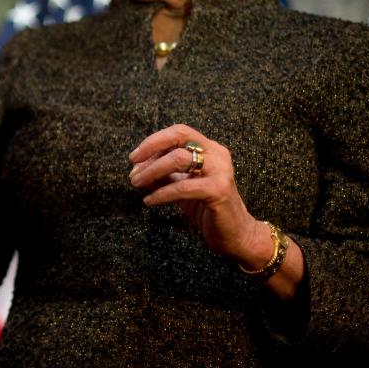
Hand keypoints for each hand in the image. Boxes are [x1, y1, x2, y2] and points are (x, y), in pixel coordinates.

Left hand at [128, 124, 268, 264]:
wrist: (235, 235)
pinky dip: (162, 193)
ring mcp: (221, 171)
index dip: (154, 140)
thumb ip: (163, 175)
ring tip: (136, 184)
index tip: (134, 157)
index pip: (179, 132)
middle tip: (132, 170)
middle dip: (150, 151)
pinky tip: (149, 201)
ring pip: (178, 159)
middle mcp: (218, 154)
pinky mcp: (219, 190)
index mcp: (210, 149)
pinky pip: (182, 187)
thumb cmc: (206, 209)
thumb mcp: (180, 187)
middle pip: (179, 138)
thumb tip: (136, 170)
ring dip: (152, 171)